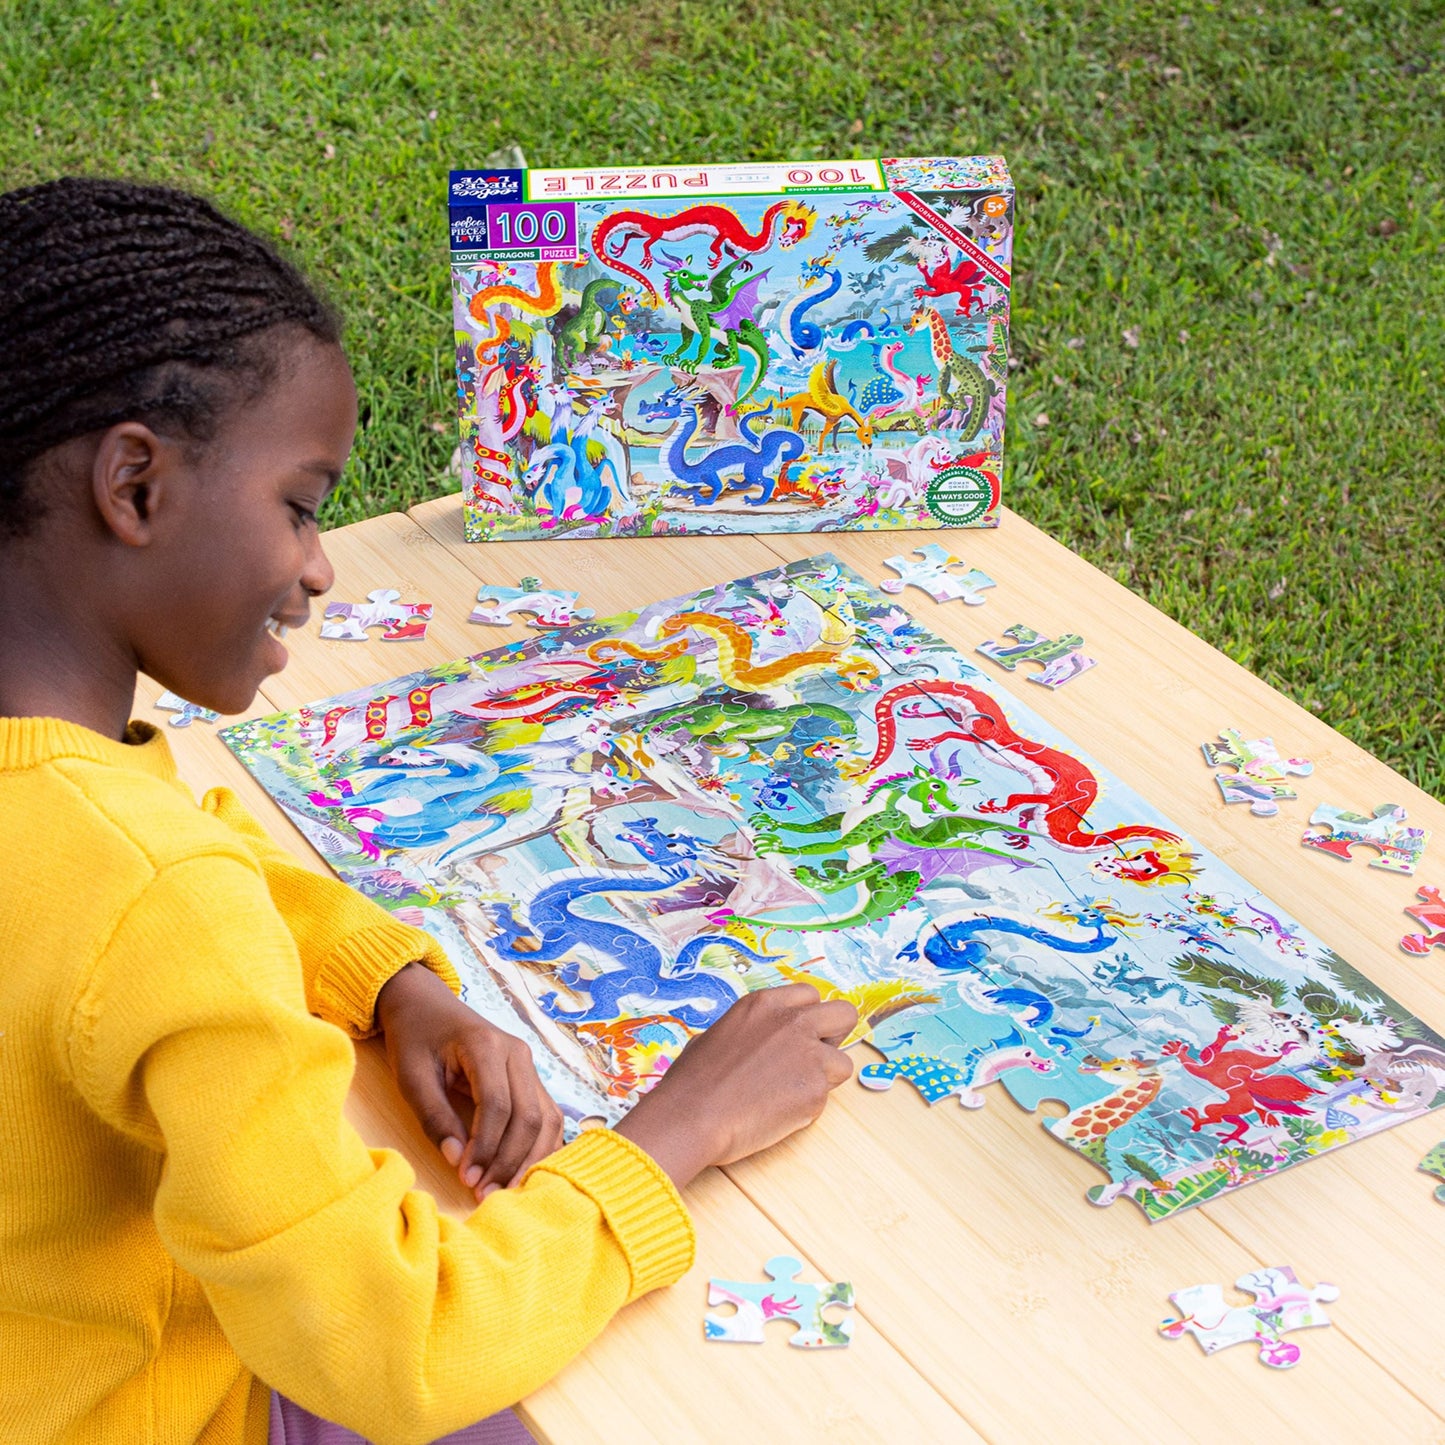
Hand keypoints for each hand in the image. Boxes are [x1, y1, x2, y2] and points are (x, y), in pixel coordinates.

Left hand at [375, 963, 564, 1201]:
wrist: (426, 1004)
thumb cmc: (415, 1037)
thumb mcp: (411, 1076)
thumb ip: (434, 1117)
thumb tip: (458, 1160)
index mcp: (487, 1045)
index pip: (498, 1105)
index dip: (485, 1147)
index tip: (466, 1179)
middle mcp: (518, 1052)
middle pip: (528, 1116)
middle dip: (508, 1161)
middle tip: (482, 1194)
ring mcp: (529, 1064)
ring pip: (546, 1119)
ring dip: (527, 1159)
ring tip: (500, 1190)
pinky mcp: (530, 1077)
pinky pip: (547, 1116)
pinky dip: (538, 1147)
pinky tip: (520, 1171)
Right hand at [614, 983, 855, 1189]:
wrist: (693, 1117)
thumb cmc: (693, 1081)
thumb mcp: (716, 1035)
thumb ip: (750, 1032)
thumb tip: (756, 1043)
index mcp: (765, 1004)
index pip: (811, 995)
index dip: (808, 1017)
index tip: (798, 1036)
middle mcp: (793, 1022)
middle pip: (843, 1014)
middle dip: (834, 1036)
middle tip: (812, 1060)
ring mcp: (809, 1055)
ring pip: (843, 1062)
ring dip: (824, 1078)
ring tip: (790, 1094)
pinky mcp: (815, 1089)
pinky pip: (826, 1097)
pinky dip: (809, 1106)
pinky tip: (779, 1112)